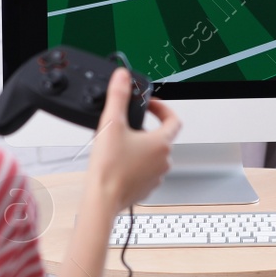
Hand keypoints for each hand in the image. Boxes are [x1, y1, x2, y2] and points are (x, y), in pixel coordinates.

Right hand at [84, 70, 181, 210]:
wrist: (102, 199)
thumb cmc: (109, 168)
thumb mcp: (112, 124)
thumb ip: (118, 96)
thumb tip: (122, 77)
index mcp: (161, 143)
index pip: (174, 119)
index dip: (163, 108)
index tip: (150, 105)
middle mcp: (164, 160)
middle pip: (161, 137)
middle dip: (145, 129)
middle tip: (126, 127)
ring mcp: (156, 176)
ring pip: (153, 155)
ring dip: (140, 148)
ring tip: (119, 146)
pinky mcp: (146, 188)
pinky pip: (145, 171)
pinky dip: (135, 165)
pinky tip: (118, 164)